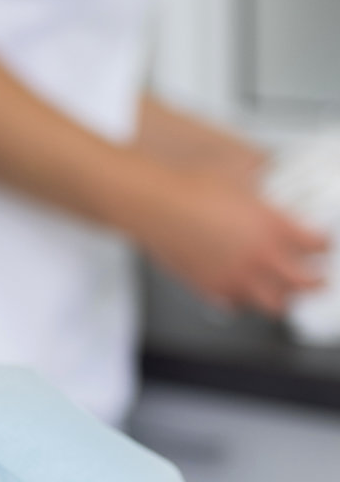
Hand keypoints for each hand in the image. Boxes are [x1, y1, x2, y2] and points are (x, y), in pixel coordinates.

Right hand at [135, 163, 329, 314]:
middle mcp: (260, 258)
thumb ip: (259, 188)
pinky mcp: (212, 288)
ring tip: (286, 295)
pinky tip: (242, 293)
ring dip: (283, 299)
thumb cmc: (192, 190)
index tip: (323, 245)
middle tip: (320, 280)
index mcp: (273, 227)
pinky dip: (243, 301)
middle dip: (317, 283)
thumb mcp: (239, 179)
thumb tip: (266, 177)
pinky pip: (237, 305)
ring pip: (273, 303)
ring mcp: (237, 277)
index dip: (323, 245)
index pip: (316, 245)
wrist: (158, 205)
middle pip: (304, 283)